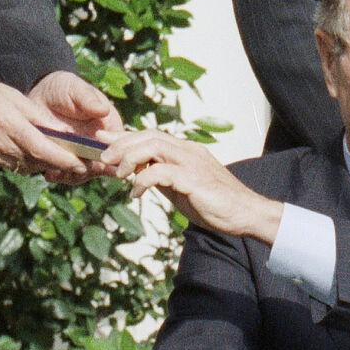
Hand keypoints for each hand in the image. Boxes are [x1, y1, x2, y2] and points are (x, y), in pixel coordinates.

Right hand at [0, 67, 107, 177]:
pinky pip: (7, 164)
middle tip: (77, 163)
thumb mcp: (12, 95)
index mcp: (10, 125)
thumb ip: (37, 116)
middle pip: (36, 161)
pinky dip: (21, 159)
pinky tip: (27, 150)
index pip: (44, 150)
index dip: (65, 160)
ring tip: (56, 157)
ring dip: (40, 162)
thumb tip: (62, 131)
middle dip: (57, 163)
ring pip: (22, 165)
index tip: (82, 164)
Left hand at [29, 70, 123, 183]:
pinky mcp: (66, 159)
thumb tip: (103, 110)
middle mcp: (98, 144)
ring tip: (56, 172)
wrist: (39, 95)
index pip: (119, 147)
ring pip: (84, 172)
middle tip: (73, 171)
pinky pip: (67, 172)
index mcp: (109, 127)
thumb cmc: (63, 88)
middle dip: (89, 171)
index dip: (113, 157)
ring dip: (72, 176)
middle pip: (103, 165)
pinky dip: (59, 175)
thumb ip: (88, 99)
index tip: (98, 162)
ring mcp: (82, 153)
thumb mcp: (75, 89)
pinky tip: (49, 173)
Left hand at [97, 130, 283, 242]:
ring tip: (118, 174)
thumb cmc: (215, 204)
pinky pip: (161, 172)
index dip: (125, 136)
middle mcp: (188, 151)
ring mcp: (192, 162)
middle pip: (149, 135)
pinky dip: (142, 181)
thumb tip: (140, 175)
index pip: (151, 135)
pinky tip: (136, 194)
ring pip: (153, 146)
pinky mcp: (193, 179)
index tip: (104, 140)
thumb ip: (163, 178)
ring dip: (130, 158)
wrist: (245, 214)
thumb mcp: (182, 188)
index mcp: (185, 151)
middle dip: (122, 144)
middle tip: (104, 158)